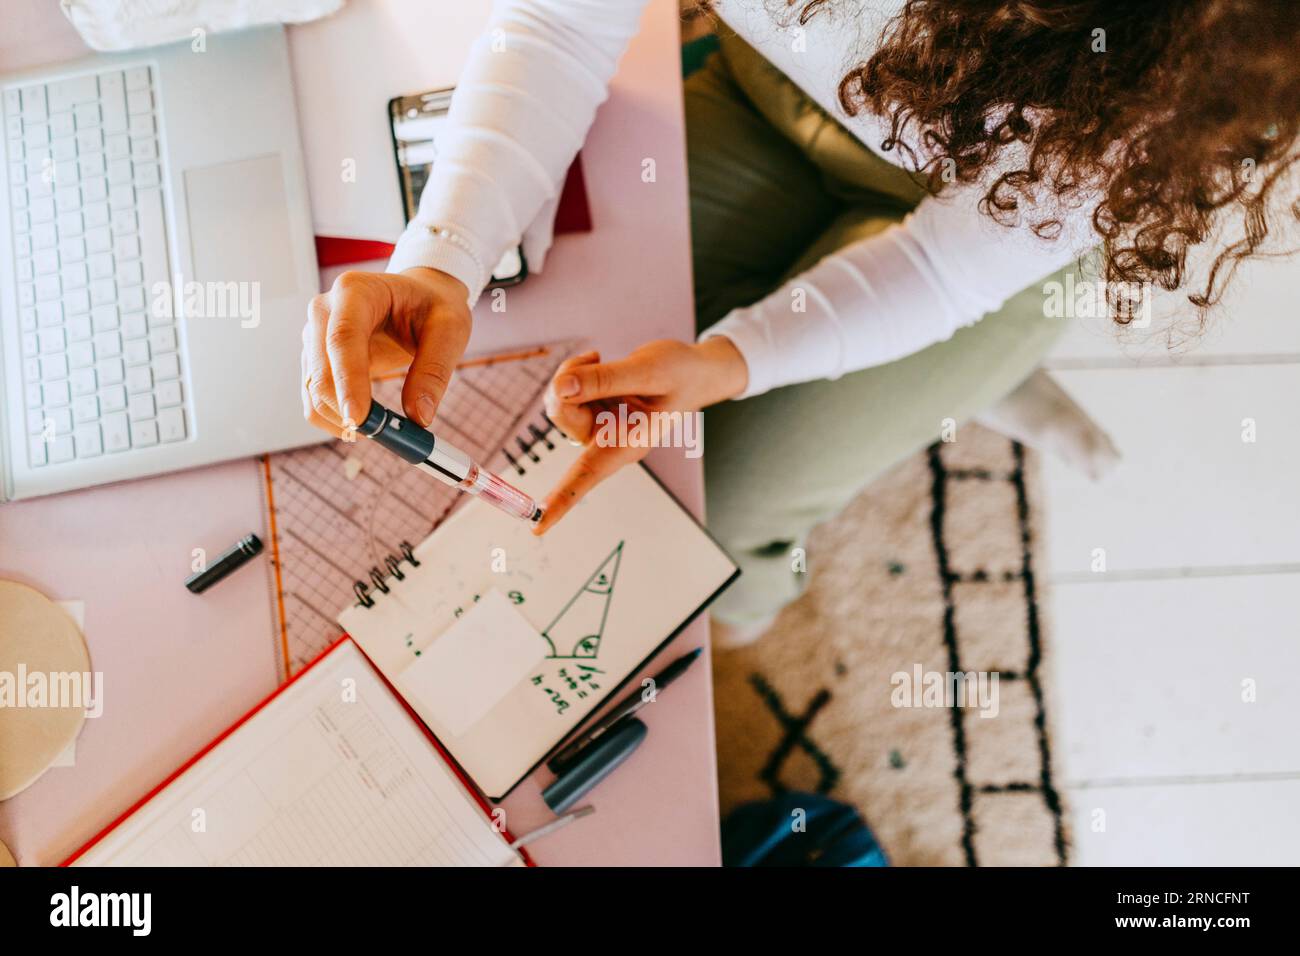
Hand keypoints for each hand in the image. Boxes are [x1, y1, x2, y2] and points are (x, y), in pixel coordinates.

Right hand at [301, 268, 471, 436]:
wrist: (420, 297)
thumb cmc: (434, 307)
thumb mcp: (450, 330)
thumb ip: (435, 371)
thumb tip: (419, 417)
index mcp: (355, 291)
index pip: (343, 338)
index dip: (348, 381)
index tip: (359, 418)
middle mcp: (324, 310)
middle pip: (320, 370)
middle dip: (346, 409)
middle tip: (387, 436)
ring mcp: (314, 336)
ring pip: (313, 390)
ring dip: (342, 419)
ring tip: (385, 430)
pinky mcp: (315, 359)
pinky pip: (314, 399)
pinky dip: (336, 419)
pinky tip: (368, 423)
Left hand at [535, 336, 747, 533]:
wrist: (693, 370)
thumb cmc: (679, 375)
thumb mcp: (647, 371)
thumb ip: (604, 380)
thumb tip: (561, 388)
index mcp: (627, 445)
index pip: (587, 476)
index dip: (561, 501)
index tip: (537, 527)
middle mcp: (608, 440)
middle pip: (562, 417)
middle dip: (565, 385)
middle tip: (591, 358)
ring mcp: (598, 426)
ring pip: (560, 402)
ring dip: (569, 375)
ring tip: (598, 358)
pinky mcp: (592, 410)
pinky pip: (565, 392)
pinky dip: (574, 372)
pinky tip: (596, 361)